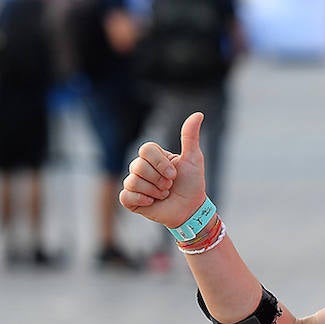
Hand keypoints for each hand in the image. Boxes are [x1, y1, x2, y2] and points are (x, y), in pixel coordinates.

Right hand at [119, 113, 207, 227]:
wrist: (191, 209)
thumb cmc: (192, 184)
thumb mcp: (194, 159)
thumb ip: (190, 136)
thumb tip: (198, 114)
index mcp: (153, 157)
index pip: (146, 150)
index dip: (160, 164)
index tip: (174, 174)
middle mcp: (141, 168)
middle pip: (137, 166)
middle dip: (159, 180)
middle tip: (170, 187)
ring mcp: (134, 183)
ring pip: (132, 181)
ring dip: (154, 192)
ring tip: (164, 195)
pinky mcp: (130, 199)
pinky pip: (126, 195)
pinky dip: (141, 200)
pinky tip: (152, 203)